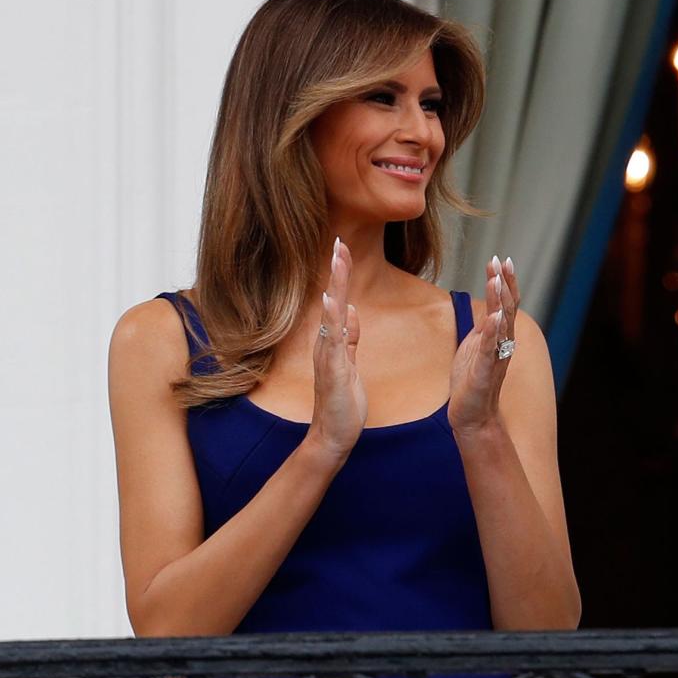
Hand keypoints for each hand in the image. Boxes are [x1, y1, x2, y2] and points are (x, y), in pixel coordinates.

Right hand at [307, 237, 366, 464]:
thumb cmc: (342, 404)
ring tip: (337, 259)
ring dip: (335, 286)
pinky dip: (331, 319)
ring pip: (331, 314)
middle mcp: (326, 344)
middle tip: (339, 241)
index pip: (338, 301)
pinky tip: (333, 300)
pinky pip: (332, 340)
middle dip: (337, 271)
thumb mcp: (350, 365)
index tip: (343, 248)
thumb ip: (350, 339)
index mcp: (333, 342)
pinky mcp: (332, 370)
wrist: (332, 436)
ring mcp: (327, 356)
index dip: (341, 275)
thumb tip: (351, 311)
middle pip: (332, 300)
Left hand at [447, 254, 518, 439]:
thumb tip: (486, 309)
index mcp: (497, 337)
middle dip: (504, 283)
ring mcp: (494, 357)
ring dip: (500, 301)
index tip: (501, 259)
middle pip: (507, 308)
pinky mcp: (484, 372)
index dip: (505, 282)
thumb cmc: (472, 383)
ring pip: (501, 325)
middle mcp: (501, 344)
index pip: (505, 304)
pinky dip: (492, 332)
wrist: (472, 416)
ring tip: (497, 280)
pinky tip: (493, 317)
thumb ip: (482, 329)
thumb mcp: (475, 348)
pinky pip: (489, 349)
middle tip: (500, 260)